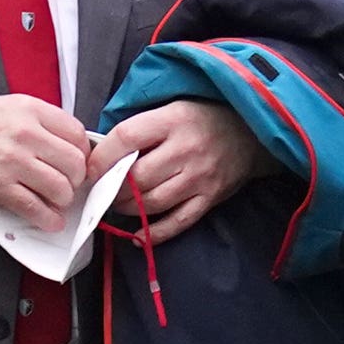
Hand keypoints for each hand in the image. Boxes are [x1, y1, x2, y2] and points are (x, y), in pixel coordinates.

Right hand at [0, 93, 91, 230]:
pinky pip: (35, 208)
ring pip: (60, 188)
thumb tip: (71, 145)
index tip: (78, 163)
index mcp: (30, 110)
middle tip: (69, 184)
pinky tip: (50, 220)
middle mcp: (25, 134)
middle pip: (74, 163)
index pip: (77, 133)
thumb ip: (41, 122)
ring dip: (63, 200)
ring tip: (56, 201)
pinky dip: (48, 219)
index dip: (83, 153)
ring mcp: (13, 162)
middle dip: (76, 180)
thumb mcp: (10, 107)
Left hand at [89, 100, 272, 242]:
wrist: (253, 130)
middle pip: (137, 178)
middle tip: (104, 190)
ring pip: (153, 202)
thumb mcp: (171, 108)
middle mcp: (186, 149)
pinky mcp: (210, 198)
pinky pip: (177, 222)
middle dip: (113, 189)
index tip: (90, 169)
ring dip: (128, 209)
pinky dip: (154, 233)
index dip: (102, 157)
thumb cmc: (202, 118)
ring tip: (119, 205)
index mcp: (172, 120)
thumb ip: (140, 128)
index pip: (127, 138)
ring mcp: (200, 177)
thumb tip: (99, 152)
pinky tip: (138, 235)